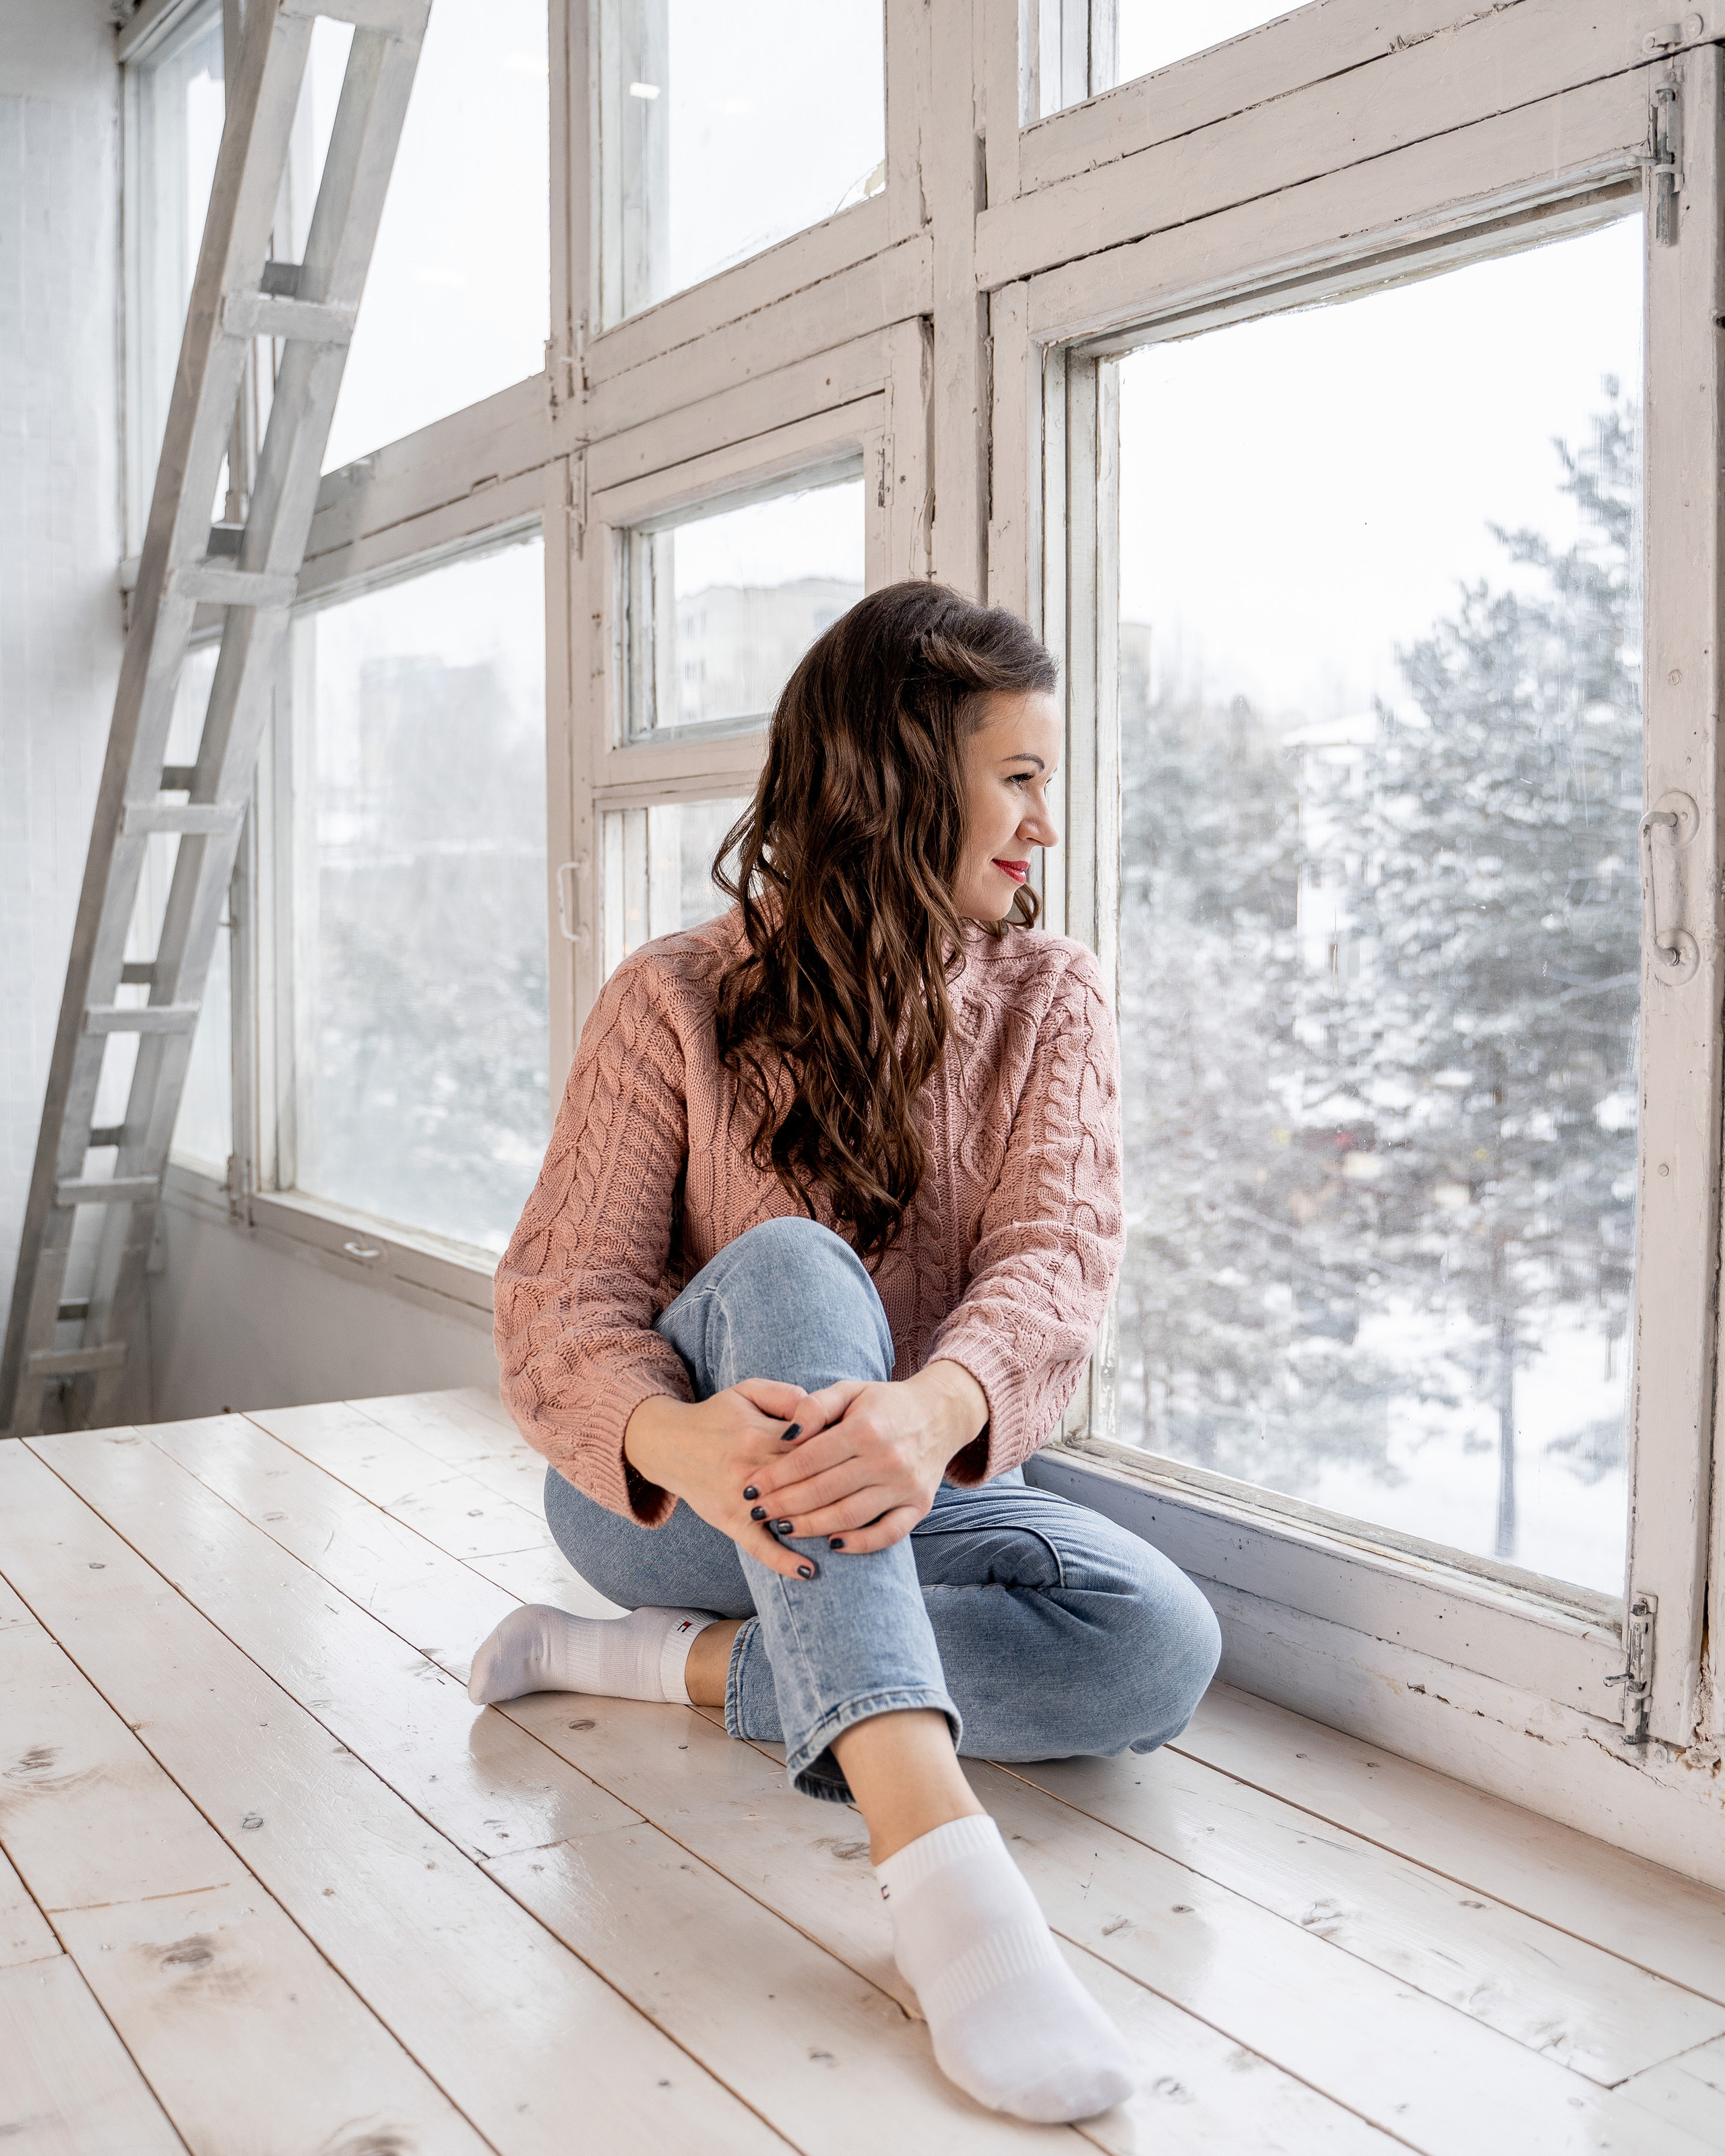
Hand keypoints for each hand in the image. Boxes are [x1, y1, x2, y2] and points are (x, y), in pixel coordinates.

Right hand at [622, 1380, 846, 1580]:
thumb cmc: (717, 1415)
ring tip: (853, 1530)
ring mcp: (741, 1500)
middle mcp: (751, 1469)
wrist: (669, 1443)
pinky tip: (809, 1572)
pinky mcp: (730, 1522)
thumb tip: (820, 1411)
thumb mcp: (748, 1391)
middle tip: (866, 1491)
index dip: (840, 1451)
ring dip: (820, 1524)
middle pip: (806, 1482)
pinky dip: (783, 1562)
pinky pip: (759, 1547)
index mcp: (759, 1433)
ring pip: (788, 1515)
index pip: (812, 1445)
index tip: (860, 1456)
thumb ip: (787, 1395)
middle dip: (838, 1488)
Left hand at [734, 1360, 988, 1555]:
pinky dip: (859, 1544)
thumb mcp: (849, 1390)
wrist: (939, 1414)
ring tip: (782, 1528)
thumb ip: (815, 1406)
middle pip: (824, 1490)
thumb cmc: (884, 1403)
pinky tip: (832, 1545)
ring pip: (849, 1516)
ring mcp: (905, 1486)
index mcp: (866, 1428)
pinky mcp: (919, 1506)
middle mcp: (887, 1459)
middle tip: (757, 1511)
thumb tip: (787, 1433)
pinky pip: (887, 1534)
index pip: (809, 1459)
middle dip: (784, 1504)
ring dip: (811, 1526)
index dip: (775, 1476)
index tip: (750, 1487)